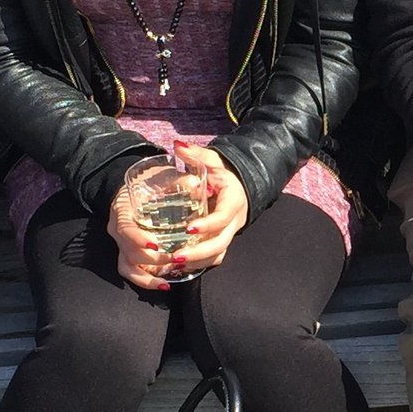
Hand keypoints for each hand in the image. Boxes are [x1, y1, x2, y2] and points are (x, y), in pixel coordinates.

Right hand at [107, 174, 176, 289]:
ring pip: (127, 267)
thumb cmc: (148, 181)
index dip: (138, 239)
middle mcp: (118, 230)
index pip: (125, 228)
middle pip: (128, 252)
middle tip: (175, 259)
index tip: (156, 244)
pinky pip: (131, 272)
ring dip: (146, 276)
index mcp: (122, 210)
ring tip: (166, 282)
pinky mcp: (128, 253)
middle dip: (152, 259)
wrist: (132, 188)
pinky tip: (164, 285)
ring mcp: (121, 243)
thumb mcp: (159, 176)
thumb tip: (195, 181)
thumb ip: (176, 180)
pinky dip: (145, 281)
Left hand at [166, 144, 249, 278]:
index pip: (223, 217)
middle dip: (199, 252)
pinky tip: (179, 266)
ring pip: (219, 254)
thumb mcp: (211, 160)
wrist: (237, 184)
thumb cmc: (222, 172)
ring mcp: (229, 232)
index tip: (189, 229)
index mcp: (233, 200)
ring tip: (174, 263)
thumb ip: (195, 154)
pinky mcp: (222, 239)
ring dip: (198, 262)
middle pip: (221, 243)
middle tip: (176, 255)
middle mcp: (234, 220)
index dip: (208, 225)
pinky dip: (199, 263)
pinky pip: (214, 257)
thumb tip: (177, 145)